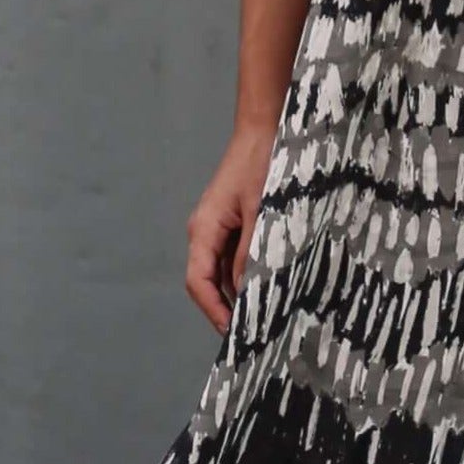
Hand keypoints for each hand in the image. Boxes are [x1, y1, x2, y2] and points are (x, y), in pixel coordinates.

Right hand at [185, 119, 279, 333]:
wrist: (265, 129)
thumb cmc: (262, 164)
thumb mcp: (262, 210)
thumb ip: (252, 252)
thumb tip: (246, 291)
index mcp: (204, 229)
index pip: (198, 281)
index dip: (213, 310)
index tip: (234, 333)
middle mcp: (205, 232)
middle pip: (206, 282)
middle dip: (224, 308)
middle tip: (252, 334)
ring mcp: (218, 229)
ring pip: (221, 272)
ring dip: (237, 294)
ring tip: (261, 317)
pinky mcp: (233, 224)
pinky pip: (233, 259)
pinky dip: (245, 276)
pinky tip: (265, 287)